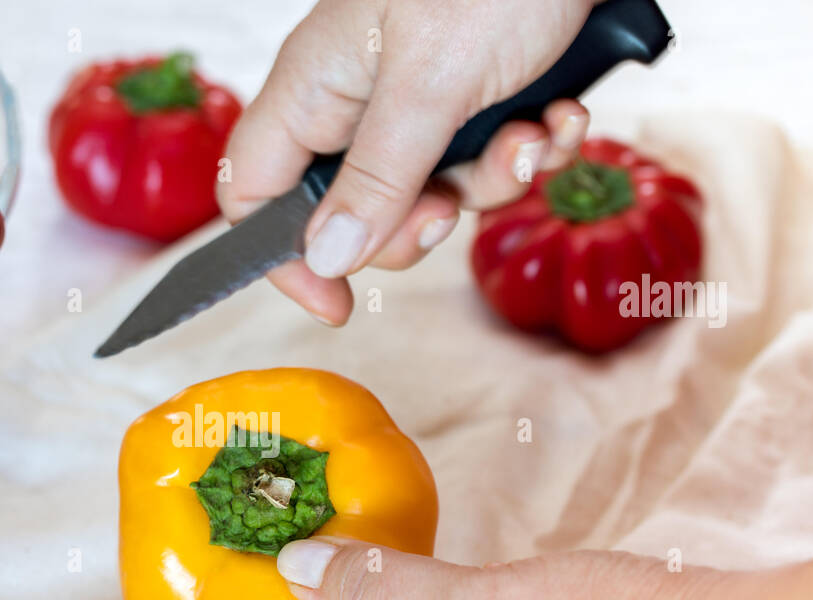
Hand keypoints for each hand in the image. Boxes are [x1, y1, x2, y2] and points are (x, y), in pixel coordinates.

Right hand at [217, 0, 595, 324]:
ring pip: (433, 192)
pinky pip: (486, 159)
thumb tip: (325, 258)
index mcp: (314, 86)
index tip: (336, 302)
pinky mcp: (473, 96)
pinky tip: (559, 116)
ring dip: (492, 179)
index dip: (285, 257)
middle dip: (416, 223)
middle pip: (352, 213)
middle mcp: (356, 99)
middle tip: (451, 207)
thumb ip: (376, 178)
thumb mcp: (432, 84)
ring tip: (530, 134)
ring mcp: (416, 99)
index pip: (254, 193)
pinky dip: (529, 148)